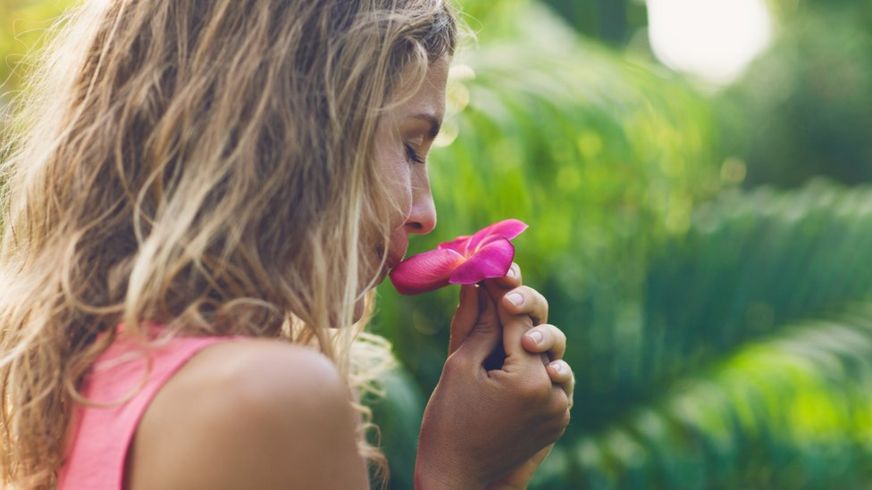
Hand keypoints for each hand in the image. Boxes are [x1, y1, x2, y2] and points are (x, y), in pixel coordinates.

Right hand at [415, 272, 570, 488]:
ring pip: (552, 355)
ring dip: (531, 337)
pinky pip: (554, 380)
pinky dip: (538, 364)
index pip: (517, 319)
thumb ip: (476, 321)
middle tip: (500, 291)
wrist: (459, 480)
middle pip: (541, 333)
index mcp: (528, 380)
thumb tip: (479, 281)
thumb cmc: (448, 423)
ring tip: (510, 320)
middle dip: (519, 308)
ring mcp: (560, 409)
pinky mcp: (558, 420)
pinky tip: (520, 349)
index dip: (502, 289)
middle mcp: (553, 394)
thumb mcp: (458, 366)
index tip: (491, 266)